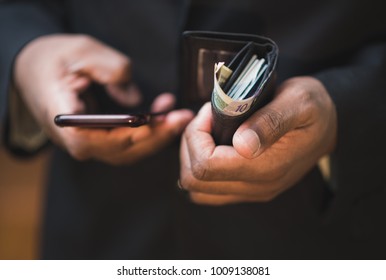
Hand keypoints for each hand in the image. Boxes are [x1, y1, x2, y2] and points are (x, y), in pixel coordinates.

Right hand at [14, 34, 192, 164]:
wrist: (35, 71)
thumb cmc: (53, 60)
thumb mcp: (81, 52)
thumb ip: (111, 69)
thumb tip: (134, 99)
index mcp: (64, 120)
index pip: (96, 141)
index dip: (128, 136)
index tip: (155, 123)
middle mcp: (77, 140)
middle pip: (120, 150)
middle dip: (155, 135)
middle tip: (181, 117)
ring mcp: (90, 144)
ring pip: (128, 150)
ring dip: (157, 134)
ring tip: (178, 114)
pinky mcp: (100, 140)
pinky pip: (128, 143)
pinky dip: (149, 132)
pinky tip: (164, 115)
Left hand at [179, 76, 336, 204]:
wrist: (329, 125)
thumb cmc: (313, 108)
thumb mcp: (299, 102)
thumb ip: (271, 122)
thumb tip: (242, 144)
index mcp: (267, 167)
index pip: (206, 166)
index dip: (197, 136)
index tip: (210, 113)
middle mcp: (257, 187)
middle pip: (195, 180)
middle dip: (191, 145)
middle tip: (207, 120)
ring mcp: (252, 192)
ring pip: (197, 189)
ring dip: (193, 158)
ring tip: (208, 132)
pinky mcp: (248, 190)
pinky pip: (209, 190)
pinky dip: (201, 168)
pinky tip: (213, 145)